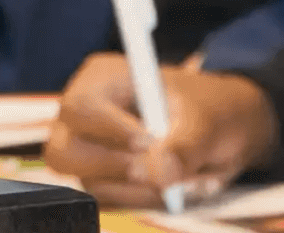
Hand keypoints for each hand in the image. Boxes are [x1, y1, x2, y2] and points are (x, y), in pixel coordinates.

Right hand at [43, 52, 278, 208]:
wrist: (218, 130)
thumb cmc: (209, 109)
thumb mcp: (206, 118)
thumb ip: (184, 144)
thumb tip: (160, 172)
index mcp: (102, 79)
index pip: (82, 107)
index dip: (111, 131)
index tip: (151, 142)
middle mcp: (84, 115)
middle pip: (65, 151)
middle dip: (115, 168)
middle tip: (159, 174)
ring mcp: (88, 149)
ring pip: (89, 183)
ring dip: (139, 190)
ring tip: (181, 179)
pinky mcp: (101, 179)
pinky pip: (109, 203)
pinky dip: (143, 201)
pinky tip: (169, 187)